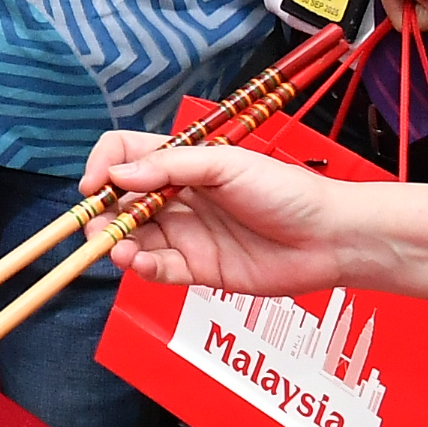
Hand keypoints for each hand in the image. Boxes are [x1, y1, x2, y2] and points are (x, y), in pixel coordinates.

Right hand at [83, 134, 364, 294]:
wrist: (330, 238)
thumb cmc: (286, 191)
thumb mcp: (226, 163)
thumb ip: (170, 166)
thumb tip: (118, 175)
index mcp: (182, 163)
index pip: (126, 156)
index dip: (105, 168)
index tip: (96, 185)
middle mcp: (178, 198)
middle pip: (122, 202)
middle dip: (102, 214)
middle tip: (98, 227)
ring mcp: (186, 234)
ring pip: (134, 238)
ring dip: (117, 243)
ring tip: (118, 249)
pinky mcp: (199, 269)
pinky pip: (158, 270)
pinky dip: (142, 268)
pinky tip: (138, 263)